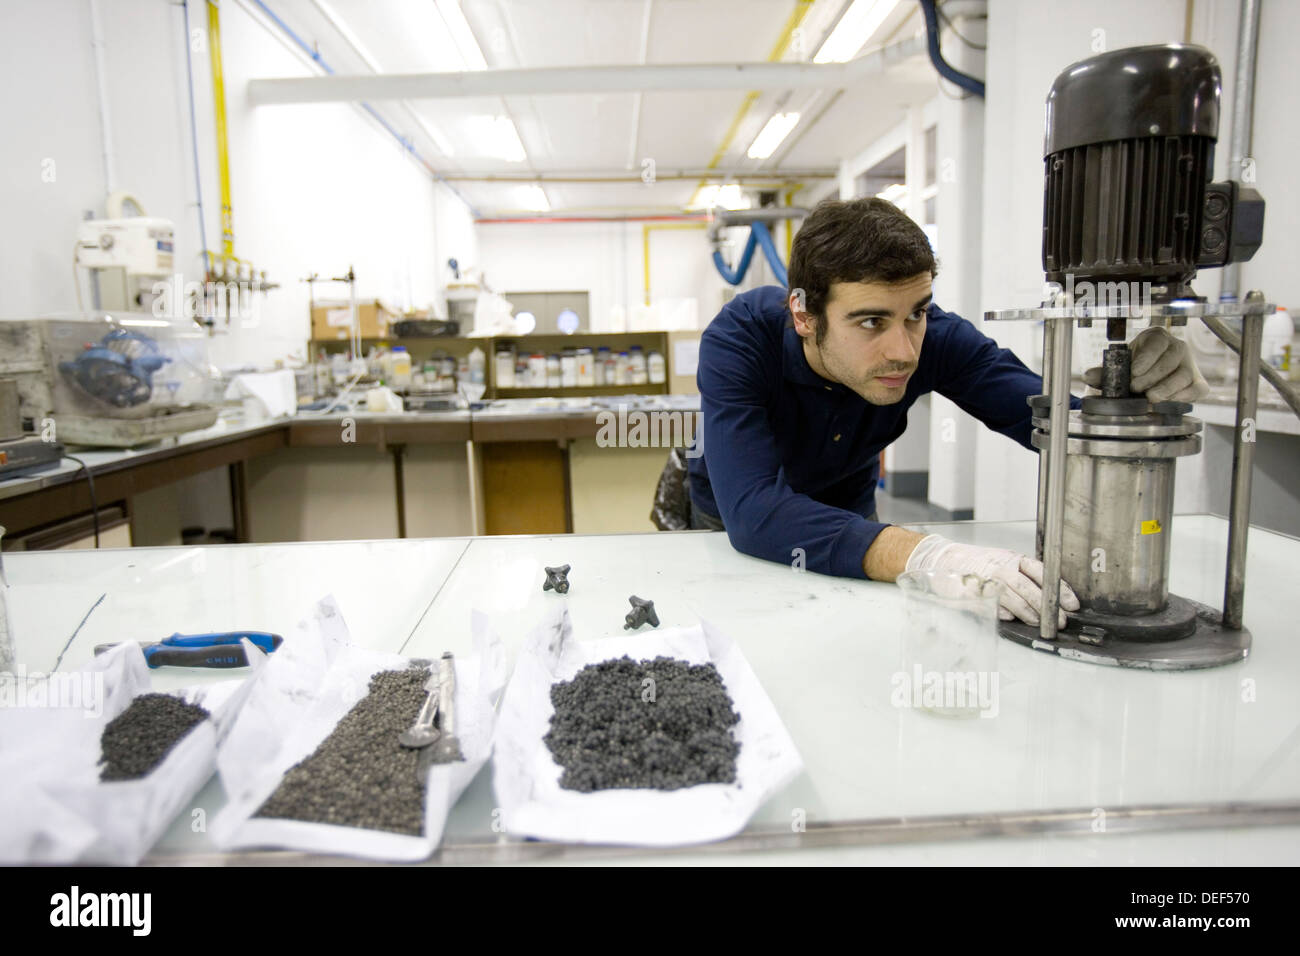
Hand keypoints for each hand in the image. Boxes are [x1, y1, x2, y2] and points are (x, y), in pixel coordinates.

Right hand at [903, 534, 1079, 630]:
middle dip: (1046, 607)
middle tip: (1059, 620)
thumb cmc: (976, 563)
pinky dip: (1004, 614)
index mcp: (1011, 559)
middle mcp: (999, 568)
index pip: (1041, 572)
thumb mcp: (1004, 561)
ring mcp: (985, 581)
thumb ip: (1024, 576)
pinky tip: (1010, 618)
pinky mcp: (972, 595)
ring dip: (1028, 614)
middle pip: (1029, 588)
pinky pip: (993, 608)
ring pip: (1013, 600)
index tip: (1071, 604)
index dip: (1059, 589)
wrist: (943, 560)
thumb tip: (1051, 596)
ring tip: (1038, 623)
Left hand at [1083, 326, 1208, 402]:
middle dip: (1153, 375)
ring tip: (1151, 397)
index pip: (1157, 343)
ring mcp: (1190, 365)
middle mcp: (1177, 347)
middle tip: (1136, 388)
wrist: (1150, 378)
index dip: (1146, 357)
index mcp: (1157, 337)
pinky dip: (1185, 396)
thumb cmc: (1136, 368)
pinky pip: (1197, 388)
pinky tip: (1170, 401)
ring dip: (1168, 387)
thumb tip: (1088, 376)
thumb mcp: (1120, 366)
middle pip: (1171, 359)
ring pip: (1184, 374)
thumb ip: (1104, 371)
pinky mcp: (1197, 382)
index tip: (1134, 372)